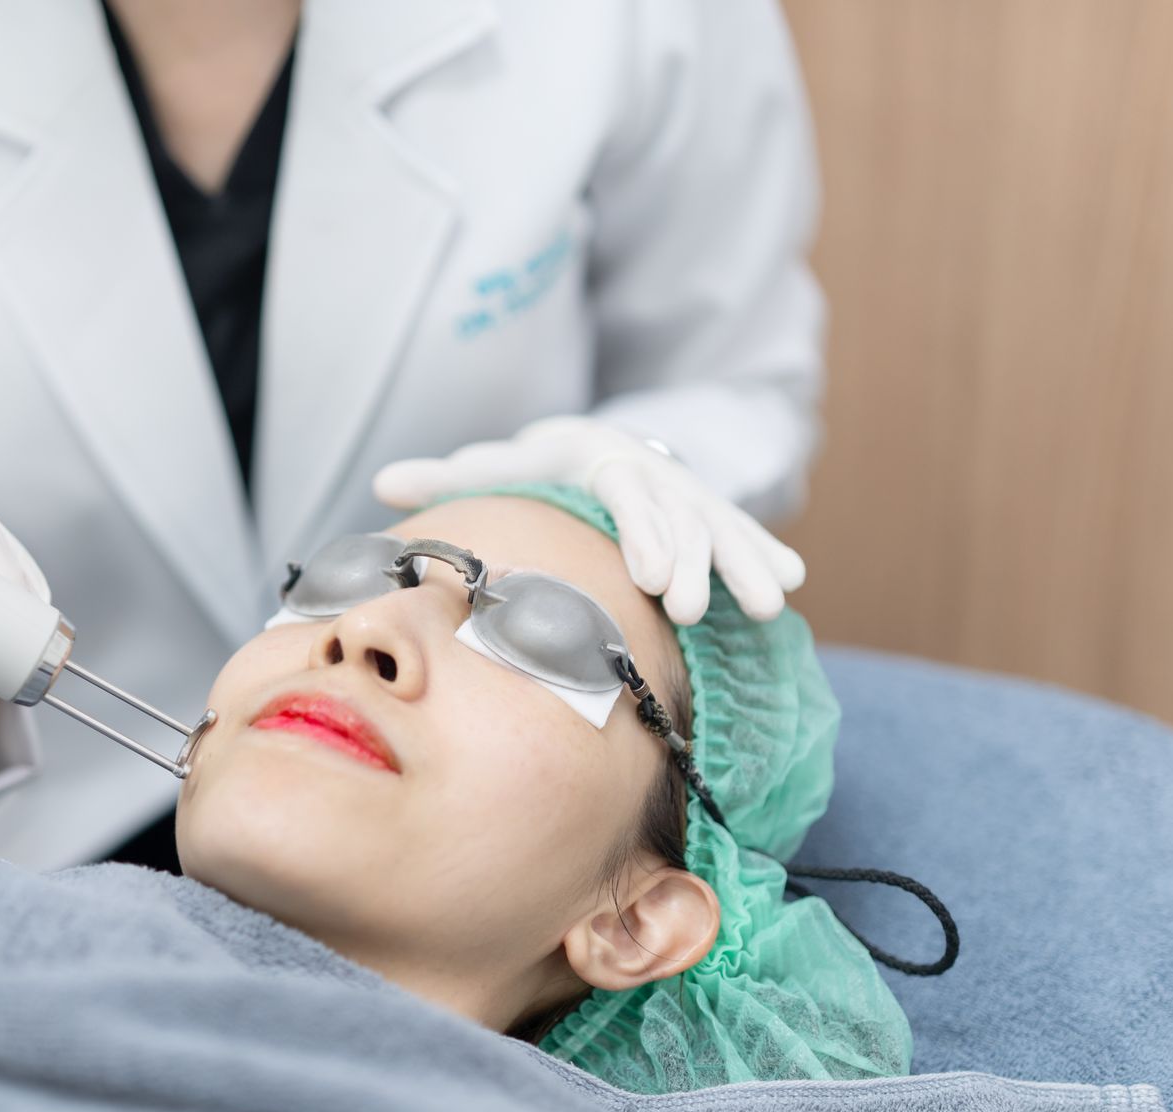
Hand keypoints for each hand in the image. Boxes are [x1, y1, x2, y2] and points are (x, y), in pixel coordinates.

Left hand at [372, 416, 805, 623]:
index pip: (627, 497)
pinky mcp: (711, 517)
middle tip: (690, 610)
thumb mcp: (497, 462)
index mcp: (602, 462)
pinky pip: (744, 535)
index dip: (643, 535)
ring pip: (720, 528)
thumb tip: (381, 483)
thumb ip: (447, 475)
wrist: (590, 442)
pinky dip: (768, 557)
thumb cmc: (537, 466)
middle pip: (679, 516)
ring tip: (765, 606)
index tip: (651, 577)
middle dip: (691, 562)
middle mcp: (652, 476)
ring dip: (744, 565)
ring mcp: (688, 495)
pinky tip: (792, 586)